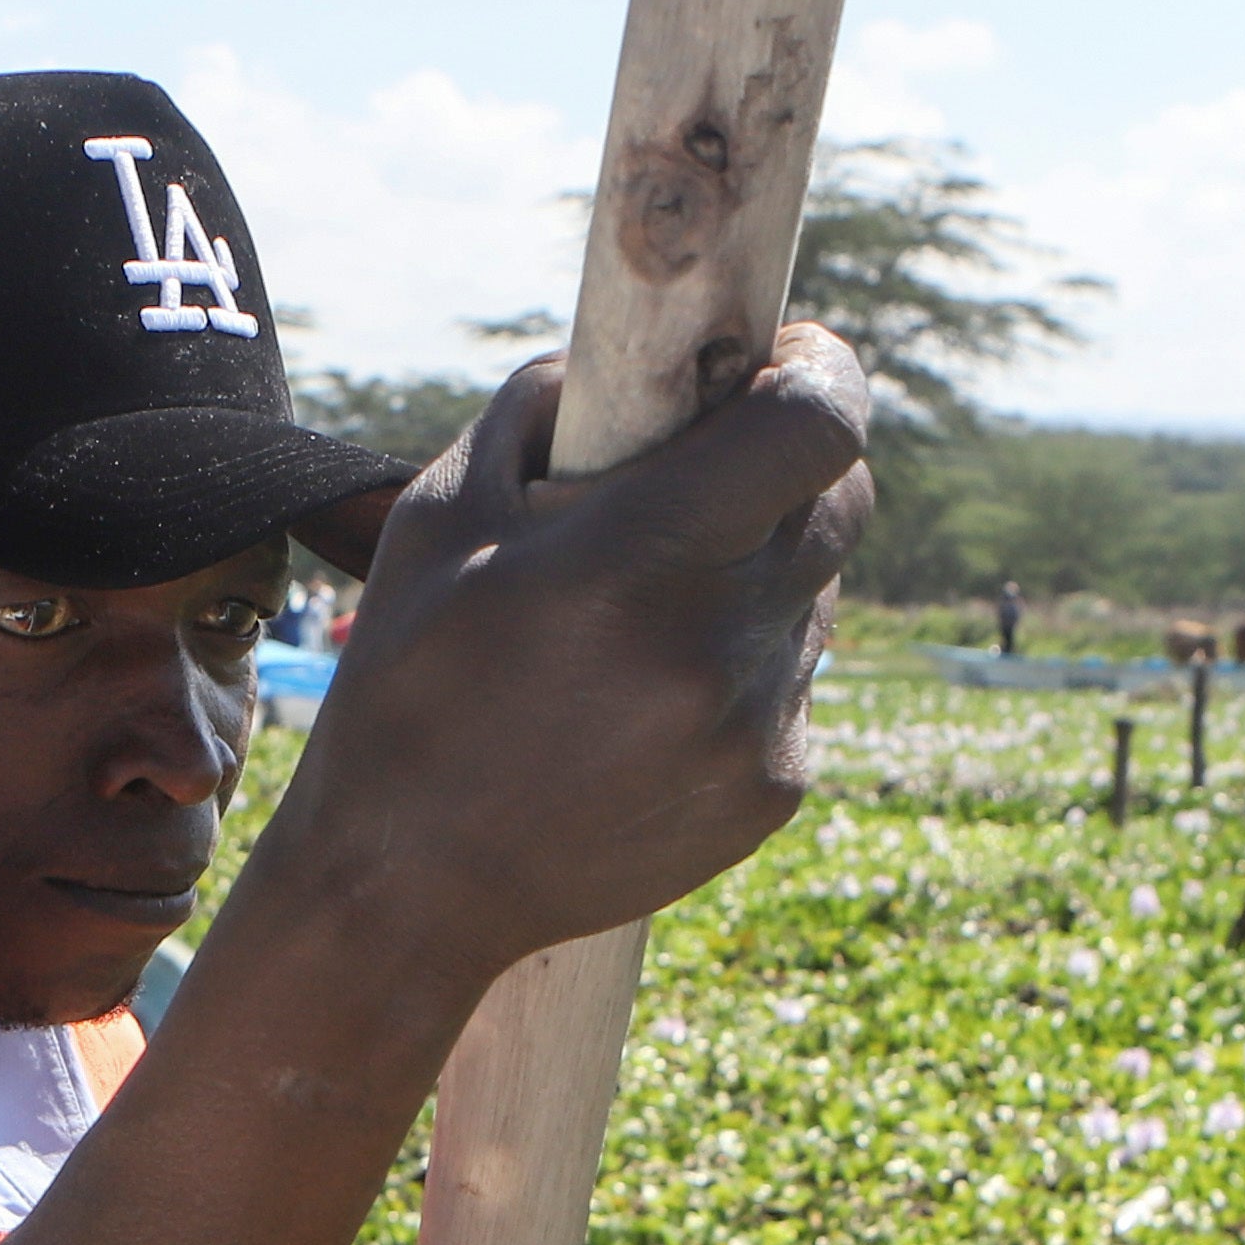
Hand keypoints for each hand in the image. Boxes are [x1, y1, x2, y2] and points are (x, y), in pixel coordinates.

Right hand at [261, 331, 871, 994]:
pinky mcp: (772, 789)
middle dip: (794, 462)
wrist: (408, 889)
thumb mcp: (435, 520)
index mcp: (629, 564)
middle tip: (724, 467)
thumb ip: (533, 411)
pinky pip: (791, 681)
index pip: (815, 426)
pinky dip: (739, 664)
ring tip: (644, 614)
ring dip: (756, 573)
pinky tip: (644, 701)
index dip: (822, 368)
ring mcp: (753, 726)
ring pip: (813, 594)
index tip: (790, 355)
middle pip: (840, 501)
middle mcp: (712, 647)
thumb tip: (619, 362)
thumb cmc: (405, 688)